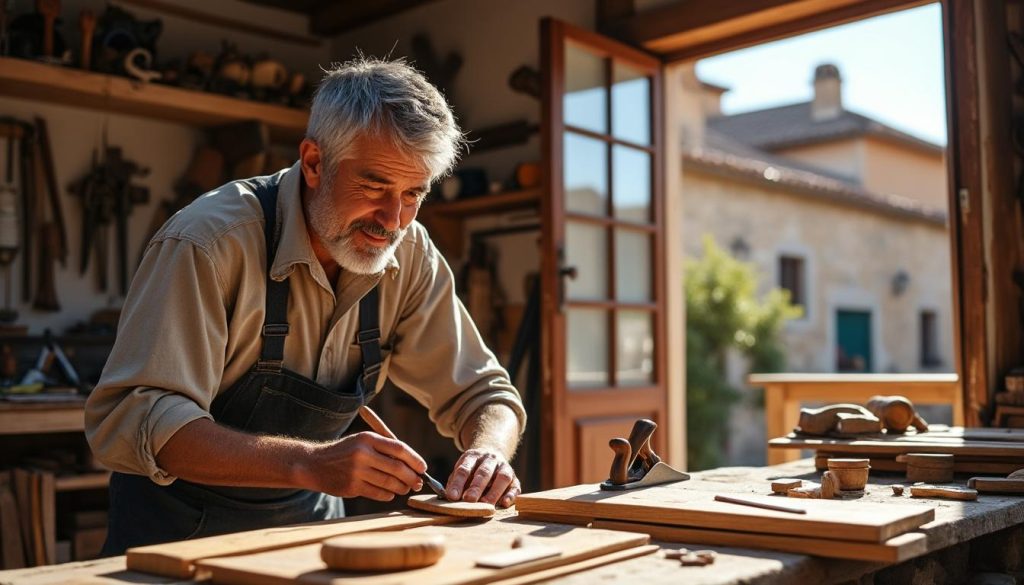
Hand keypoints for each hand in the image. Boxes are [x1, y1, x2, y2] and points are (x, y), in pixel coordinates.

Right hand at [302, 431, 425, 500]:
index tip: (423, 468)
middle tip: (418, 482)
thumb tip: (413, 464)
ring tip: (405, 488)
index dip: (415, 460)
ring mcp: (357, 471)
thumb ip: (386, 449)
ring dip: (401, 487)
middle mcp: (363, 453)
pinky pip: (378, 493)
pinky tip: (390, 493)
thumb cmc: (346, 452)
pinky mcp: (351, 487)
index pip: (399, 449)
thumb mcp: (363, 441)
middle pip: (397, 468)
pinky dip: (388, 494)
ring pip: (389, 483)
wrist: (314, 464)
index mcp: (368, 438)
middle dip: (412, 477)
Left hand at [445, 448, 520, 507]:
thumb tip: (450, 499)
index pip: (464, 469)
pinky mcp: (514, 478)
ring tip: (485, 504)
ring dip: (494, 492)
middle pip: (484, 472)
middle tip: (469, 499)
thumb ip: (455, 483)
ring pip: (502, 477)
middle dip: (476, 487)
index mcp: (473, 456)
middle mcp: (490, 459)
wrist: (492, 455)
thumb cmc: (472, 470)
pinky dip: (511, 495)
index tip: (452, 496)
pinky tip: (504, 503)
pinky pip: (515, 486)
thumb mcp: (461, 470)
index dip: (458, 483)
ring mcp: (504, 467)